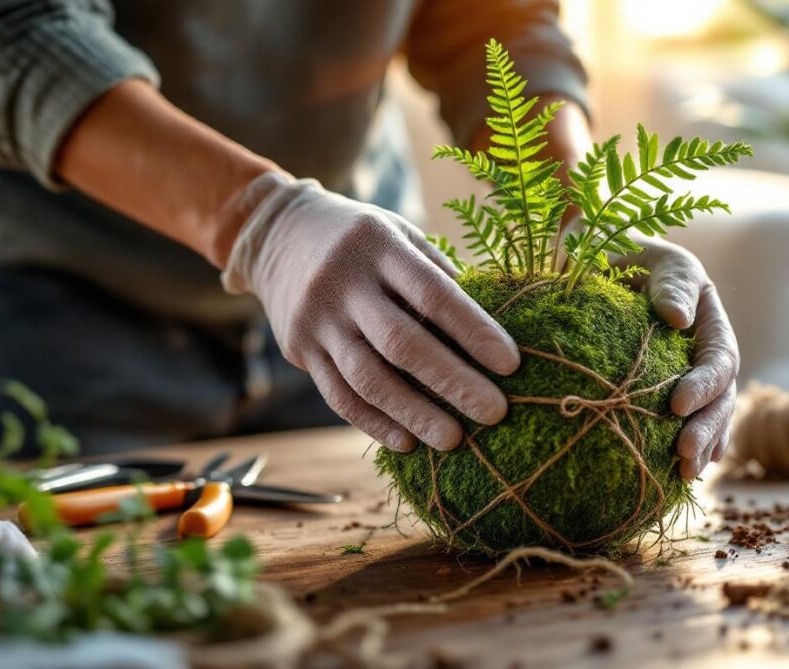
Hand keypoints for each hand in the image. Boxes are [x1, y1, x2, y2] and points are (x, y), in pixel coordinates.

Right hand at [221, 173, 519, 451]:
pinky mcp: (298, 348)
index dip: (474, 332)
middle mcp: (343, 283)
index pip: (434, 295)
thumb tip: (490, 326)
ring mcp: (316, 319)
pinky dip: (374, 423)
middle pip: (402, 342)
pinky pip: (338, 395)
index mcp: (379, 246)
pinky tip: (406, 442)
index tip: (511, 365)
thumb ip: (438, 273)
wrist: (277, 233)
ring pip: (367, 377)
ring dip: (415, 413)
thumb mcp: (399, 234)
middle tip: (495, 412)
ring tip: (454, 439)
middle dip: (453, 382)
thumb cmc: (361, 239)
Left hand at [613, 235, 738, 480]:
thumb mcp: (644, 255)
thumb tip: (679, 319)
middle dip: (707, 427)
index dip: (705, 384)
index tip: (675, 404)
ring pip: (706, 415)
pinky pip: (678, 423)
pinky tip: (677, 473)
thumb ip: (667, 281)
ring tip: (683, 474)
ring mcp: (684, 374)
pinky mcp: (660, 391)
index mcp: (708, 319)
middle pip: (720, 396)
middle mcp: (702, 352)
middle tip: (684, 453)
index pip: (719, 358)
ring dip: (699, 445)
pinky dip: (683, 447)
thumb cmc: (617, 251)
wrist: (588, 256)